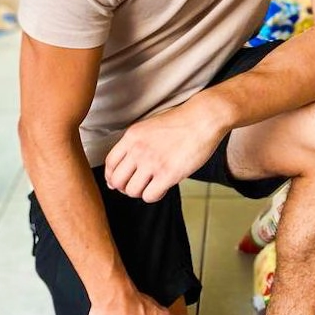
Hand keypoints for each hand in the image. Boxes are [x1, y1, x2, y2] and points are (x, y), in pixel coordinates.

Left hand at [104, 97, 225, 202]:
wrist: (203, 118)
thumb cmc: (180, 122)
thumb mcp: (149, 126)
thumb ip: (136, 143)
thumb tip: (125, 166)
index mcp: (132, 136)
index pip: (110, 163)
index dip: (112, 177)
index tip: (119, 182)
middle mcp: (138, 149)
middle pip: (117, 180)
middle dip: (125, 187)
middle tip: (137, 186)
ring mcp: (152, 162)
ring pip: (132, 191)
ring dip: (140, 192)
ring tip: (152, 186)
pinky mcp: (168, 173)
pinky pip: (150, 196)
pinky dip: (155, 195)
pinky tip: (163, 187)